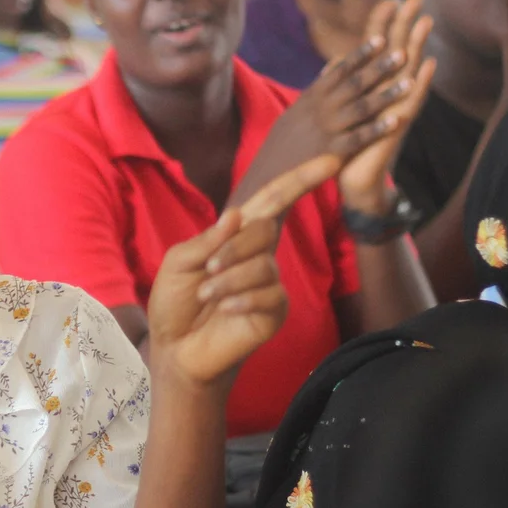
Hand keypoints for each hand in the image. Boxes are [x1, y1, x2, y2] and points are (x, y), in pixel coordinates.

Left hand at [150, 156, 340, 386]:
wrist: (176, 348)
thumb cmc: (175, 303)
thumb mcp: (178, 263)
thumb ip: (207, 239)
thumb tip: (238, 214)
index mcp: (238, 235)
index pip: (274, 200)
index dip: (301, 180)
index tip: (332, 159)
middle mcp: (260, 254)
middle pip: (265, 228)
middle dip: (233, 248)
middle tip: (207, 271)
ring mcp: (271, 282)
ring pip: (264, 265)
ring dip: (228, 280)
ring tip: (207, 296)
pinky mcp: (276, 310)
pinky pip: (269, 294)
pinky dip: (240, 299)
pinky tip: (225, 310)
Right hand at [234, 0, 422, 206]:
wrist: (269, 174)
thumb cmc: (287, 141)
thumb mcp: (298, 109)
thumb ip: (319, 87)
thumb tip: (335, 64)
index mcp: (312, 98)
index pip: (340, 71)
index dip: (361, 55)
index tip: (381, 39)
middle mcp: (319, 110)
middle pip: (353, 85)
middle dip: (378, 69)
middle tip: (402, 53)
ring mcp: (326, 130)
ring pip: (359, 108)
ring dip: (385, 95)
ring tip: (408, 83)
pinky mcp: (331, 152)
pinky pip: (357, 138)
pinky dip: (376, 129)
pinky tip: (396, 121)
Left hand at [338, 0, 437, 211]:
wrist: (356, 180)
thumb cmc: (348, 145)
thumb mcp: (346, 111)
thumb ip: (348, 87)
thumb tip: (342, 61)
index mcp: (371, 90)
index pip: (376, 53)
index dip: (381, 27)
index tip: (387, 1)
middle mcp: (386, 95)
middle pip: (396, 54)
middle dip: (404, 27)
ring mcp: (394, 109)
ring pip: (407, 72)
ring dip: (416, 47)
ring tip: (426, 22)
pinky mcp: (397, 126)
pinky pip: (411, 102)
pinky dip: (420, 84)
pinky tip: (428, 66)